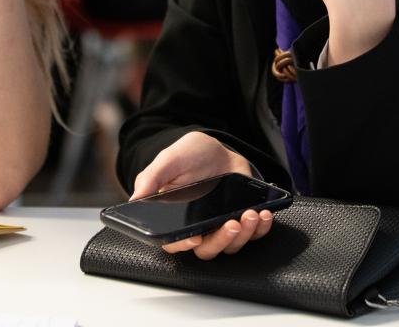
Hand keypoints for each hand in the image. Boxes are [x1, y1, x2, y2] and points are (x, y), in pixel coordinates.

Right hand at [132, 132, 274, 259]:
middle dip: (221, 240)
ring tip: (250, 214)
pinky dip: (260, 229)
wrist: (216, 149)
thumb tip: (136, 198)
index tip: (194, 237)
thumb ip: (151, 177)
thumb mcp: (169, 159)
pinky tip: (263, 214)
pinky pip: (252, 235)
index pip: (174, 242)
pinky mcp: (240, 220)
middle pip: (206, 250)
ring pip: (230, 245)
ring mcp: (219, 226)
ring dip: (244, 235)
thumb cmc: (189, 156)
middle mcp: (196, 227)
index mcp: (173, 218)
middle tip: (231, 223)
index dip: (183, 244)